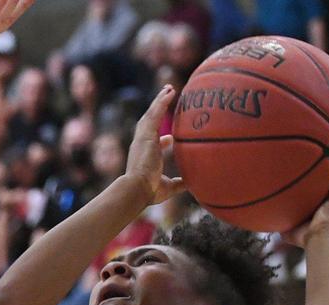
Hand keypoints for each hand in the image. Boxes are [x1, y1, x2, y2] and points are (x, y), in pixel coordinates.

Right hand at [125, 86, 185, 205]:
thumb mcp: (167, 187)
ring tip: (169, 89)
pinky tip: (170, 92)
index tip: (171, 138)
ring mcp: (142, 138)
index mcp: (146, 156)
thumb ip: (178, 184)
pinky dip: (162, 102)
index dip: (163, 140)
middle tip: (166, 99)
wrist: (137, 188)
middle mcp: (142, 144)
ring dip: (160, 101)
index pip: (154, 144)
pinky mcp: (145, 134)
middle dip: (158, 110)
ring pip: (151, 114)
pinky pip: (154, 113)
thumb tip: (192, 185)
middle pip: (150, 122)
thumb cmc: (149, 191)